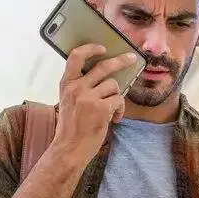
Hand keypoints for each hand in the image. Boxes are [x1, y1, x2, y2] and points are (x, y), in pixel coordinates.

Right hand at [55, 44, 136, 162]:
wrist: (69, 149)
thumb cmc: (71, 128)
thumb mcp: (68, 102)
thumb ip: (80, 87)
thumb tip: (104, 77)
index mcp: (66, 84)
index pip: (75, 56)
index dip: (91, 49)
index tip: (103, 48)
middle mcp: (76, 87)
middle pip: (104, 66)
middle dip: (121, 61)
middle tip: (132, 58)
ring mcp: (88, 97)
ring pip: (114, 86)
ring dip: (117, 98)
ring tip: (112, 111)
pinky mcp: (101, 108)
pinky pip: (119, 100)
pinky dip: (120, 111)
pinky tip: (114, 119)